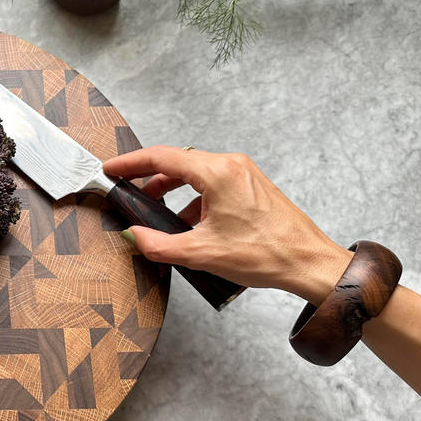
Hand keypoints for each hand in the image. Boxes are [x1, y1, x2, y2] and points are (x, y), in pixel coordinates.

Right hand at [103, 146, 352, 303]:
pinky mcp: (251, 185)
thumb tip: (134, 236)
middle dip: (150, 180)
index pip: (162, 157)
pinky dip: (194, 199)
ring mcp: (244, 173)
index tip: (112, 169)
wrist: (309, 263)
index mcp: (217, 173)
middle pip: (178, 163)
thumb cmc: (266, 254)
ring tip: (159, 216)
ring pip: (195, 173)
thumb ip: (158, 244)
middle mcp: (231, 165)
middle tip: (130, 195)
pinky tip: (190, 225)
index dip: (131, 163)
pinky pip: (212, 183)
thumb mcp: (201, 254)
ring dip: (173, 191)